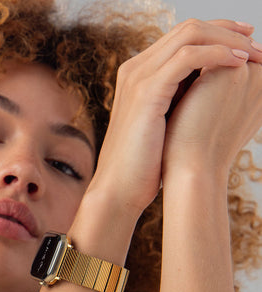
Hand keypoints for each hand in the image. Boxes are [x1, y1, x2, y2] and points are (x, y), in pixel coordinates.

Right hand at [88, 19, 261, 218]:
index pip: (182, 36)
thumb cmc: (143, 163)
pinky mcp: (146, 93)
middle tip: (256, 44)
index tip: (246, 43)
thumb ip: (180, 98)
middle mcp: (135, 69)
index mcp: (138, 74)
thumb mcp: (163, 121)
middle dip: (228, 30)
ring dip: (228, 39)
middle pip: (188, 28)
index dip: (218, 33)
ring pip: (190, 35)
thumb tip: (213, 85)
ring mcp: (138, 78)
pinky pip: (187, 57)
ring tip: (252, 54)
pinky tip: (237, 64)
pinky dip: (217, 54)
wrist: (119, 187)